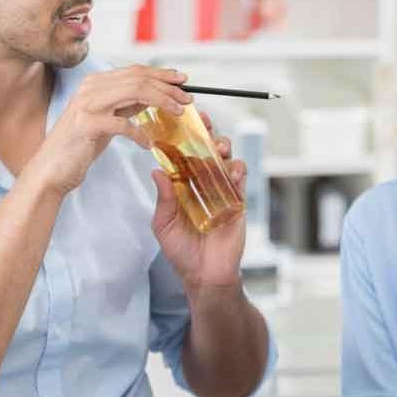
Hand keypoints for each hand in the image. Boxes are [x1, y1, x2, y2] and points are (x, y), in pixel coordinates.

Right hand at [29, 65, 191, 195]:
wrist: (51, 169)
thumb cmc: (79, 145)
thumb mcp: (107, 119)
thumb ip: (126, 105)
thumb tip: (153, 95)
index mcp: (96, 83)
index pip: (136, 71)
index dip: (162, 74)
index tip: (183, 82)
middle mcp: (90, 87)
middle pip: (139, 78)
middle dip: (168, 87)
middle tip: (187, 99)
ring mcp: (87, 104)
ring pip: (135, 92)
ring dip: (161, 102)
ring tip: (177, 113)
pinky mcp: (86, 125)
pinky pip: (123, 124)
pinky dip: (139, 134)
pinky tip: (147, 144)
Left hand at [151, 110, 247, 291]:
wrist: (205, 276)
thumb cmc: (181, 251)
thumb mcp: (164, 224)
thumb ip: (163, 198)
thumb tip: (156, 170)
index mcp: (182, 186)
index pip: (183, 155)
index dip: (182, 138)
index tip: (177, 121)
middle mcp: (202, 184)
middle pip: (206, 151)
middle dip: (205, 133)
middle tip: (202, 122)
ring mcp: (221, 191)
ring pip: (225, 159)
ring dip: (223, 148)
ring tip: (217, 147)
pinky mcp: (237, 201)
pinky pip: (240, 179)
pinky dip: (237, 170)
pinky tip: (231, 170)